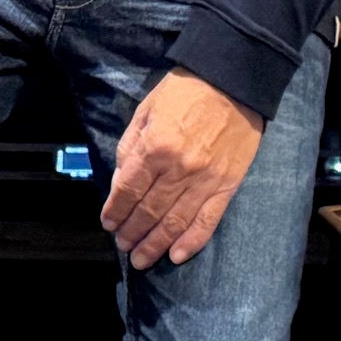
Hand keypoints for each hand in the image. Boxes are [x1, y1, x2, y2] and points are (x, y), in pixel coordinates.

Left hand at [101, 66, 263, 269]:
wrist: (232, 82)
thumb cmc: (183, 91)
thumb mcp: (146, 110)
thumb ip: (130, 147)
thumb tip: (120, 182)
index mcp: (154, 147)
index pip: (127, 189)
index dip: (115, 210)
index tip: (107, 224)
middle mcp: (178, 168)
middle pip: (149, 210)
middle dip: (132, 232)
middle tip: (122, 246)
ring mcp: (205, 180)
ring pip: (175, 222)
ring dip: (155, 244)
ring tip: (141, 259)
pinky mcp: (227, 185)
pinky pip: (208, 220)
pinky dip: (191, 241)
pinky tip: (176, 256)